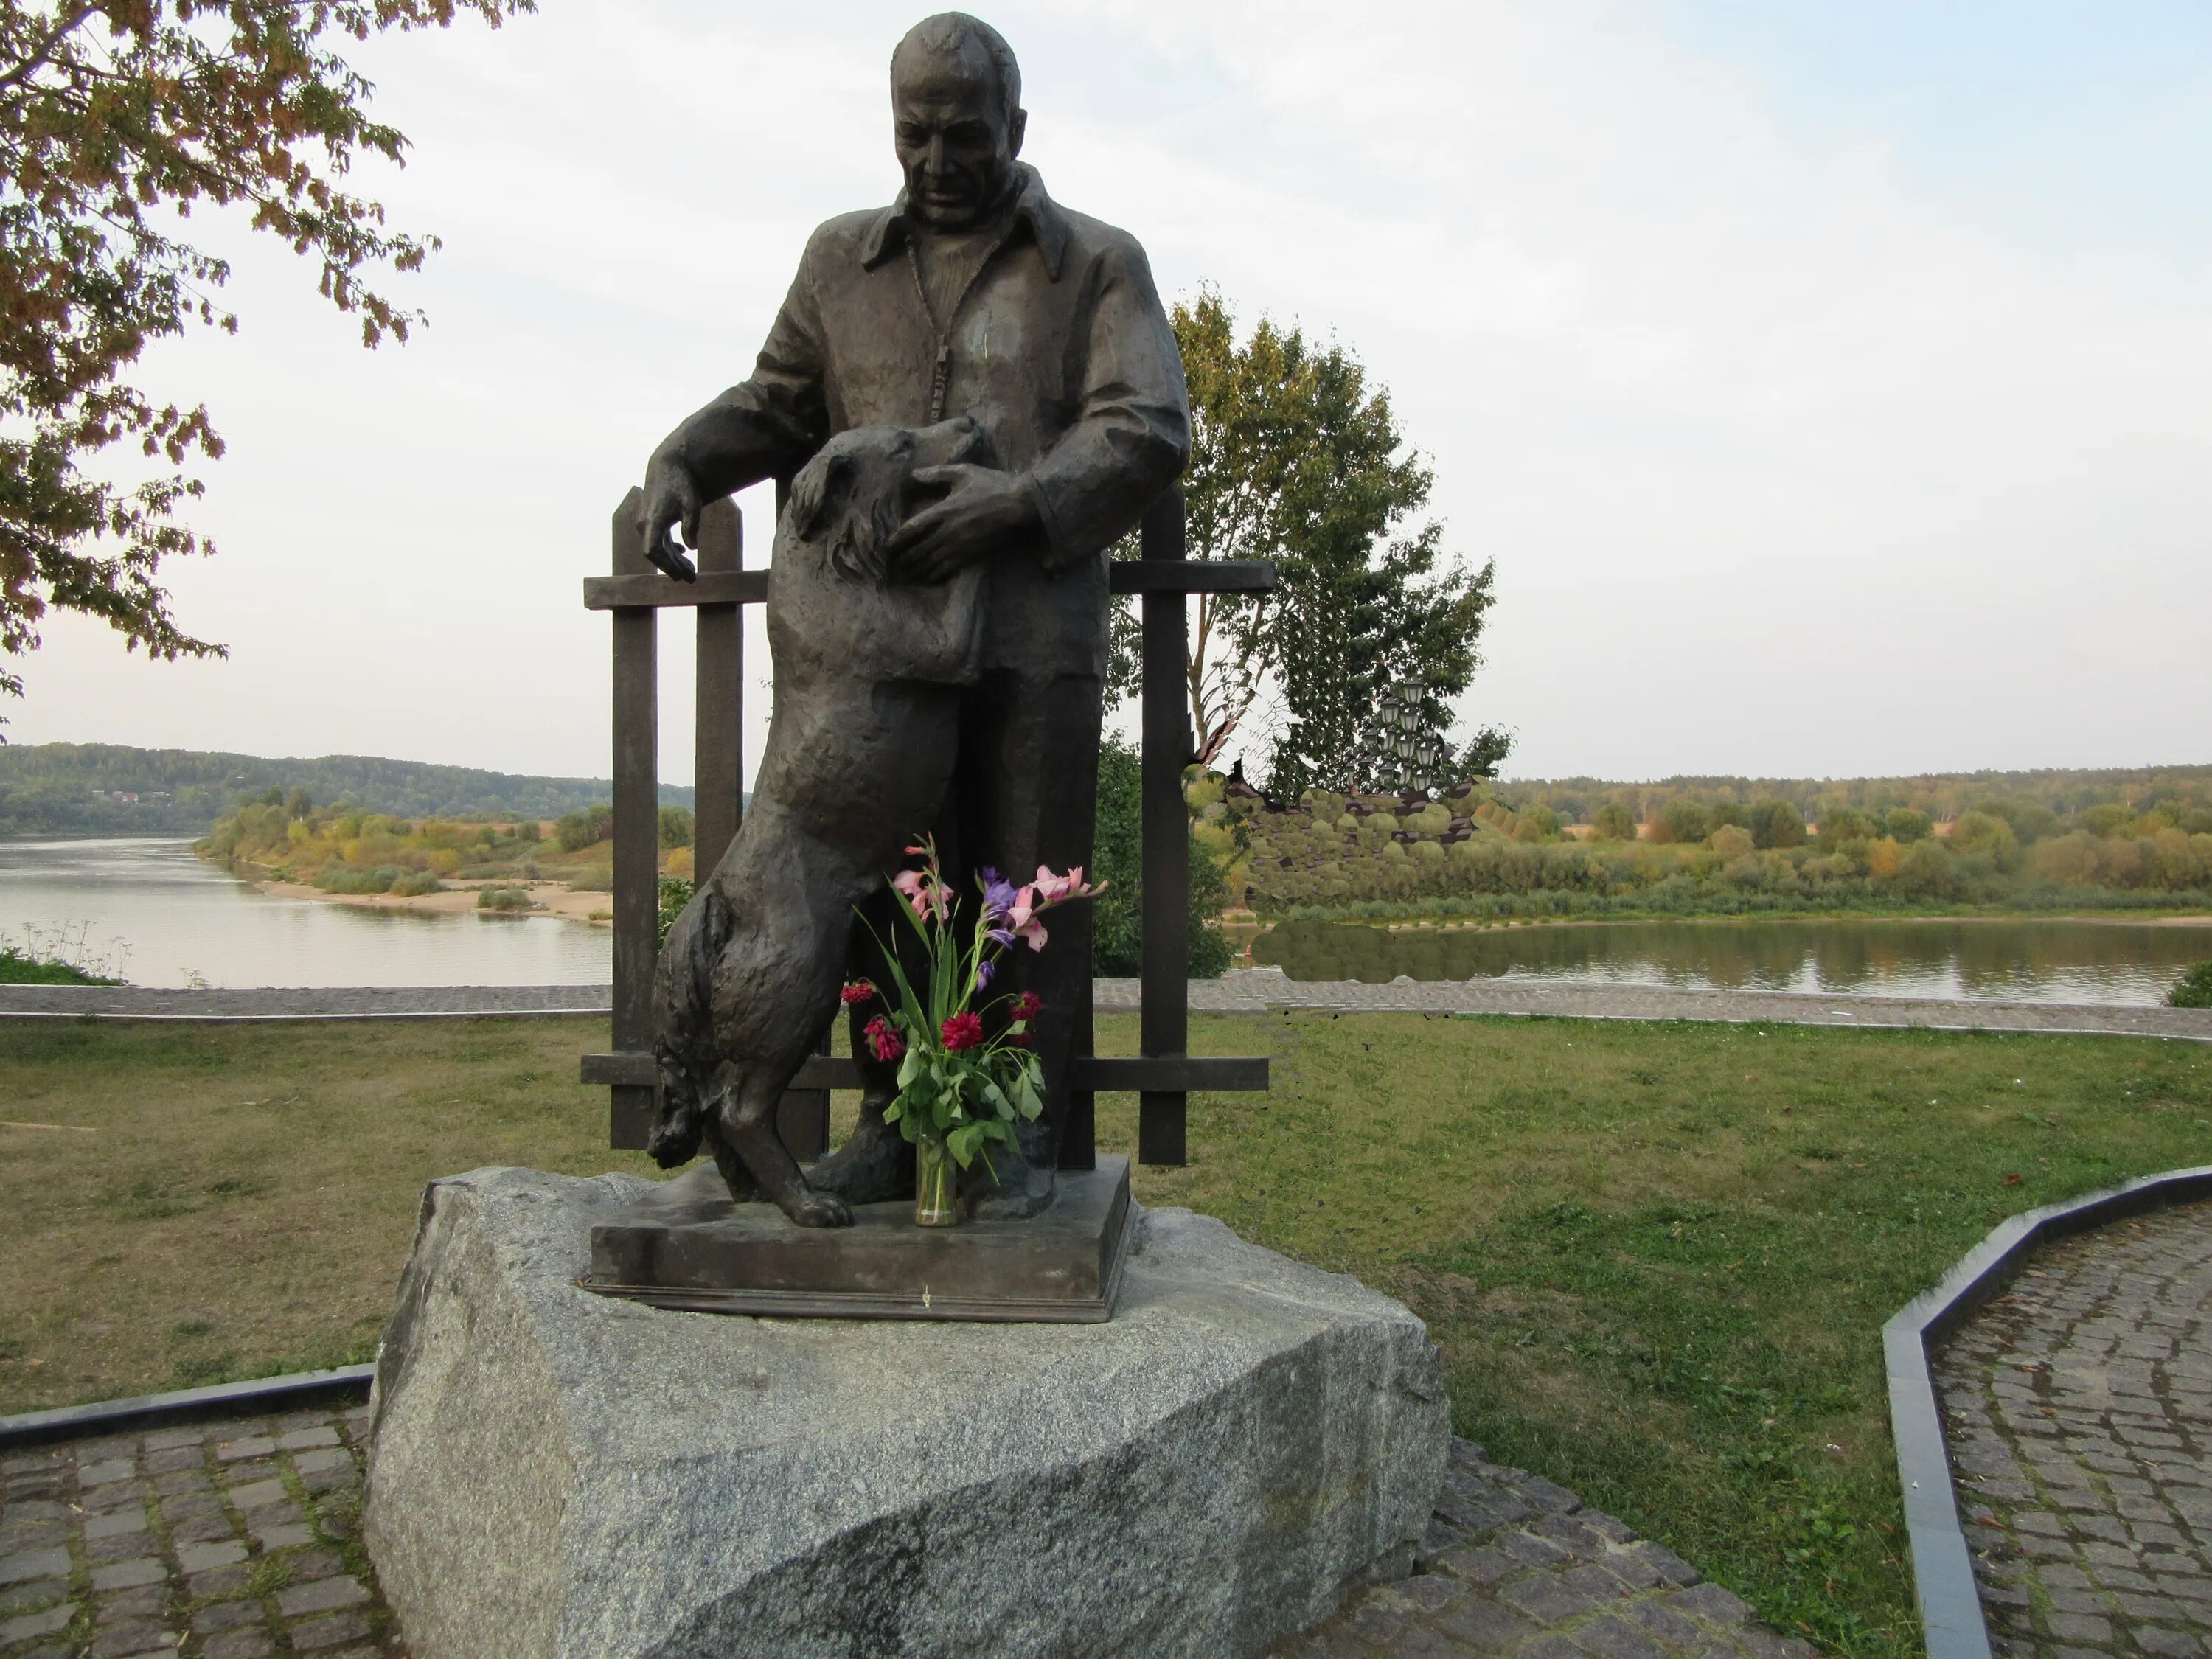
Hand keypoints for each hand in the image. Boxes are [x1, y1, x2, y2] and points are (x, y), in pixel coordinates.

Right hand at [641, 459, 701, 582]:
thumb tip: (692, 548)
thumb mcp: (692, 504)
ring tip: (691, 569)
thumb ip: (691, 526)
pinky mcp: (648, 519)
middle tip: (692, 578)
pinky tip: (684, 552)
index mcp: (652, 520)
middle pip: (656, 553)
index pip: (652, 551)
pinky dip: (669, 548)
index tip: (680, 575)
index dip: (665, 565)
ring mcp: (644, 521)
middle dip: (673, 567)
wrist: (669, 465)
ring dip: (673, 559)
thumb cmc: (682, 483)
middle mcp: (643, 523)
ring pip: (656, 548)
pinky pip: (656, 539)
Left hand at [886, 464, 1039, 583]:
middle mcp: (948, 530)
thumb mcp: (963, 472)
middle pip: (919, 549)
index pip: (913, 528)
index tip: (887, 547)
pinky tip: (929, 578)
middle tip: (893, 566)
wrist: (1020, 504)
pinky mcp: (973, 554)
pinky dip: (936, 575)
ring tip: (907, 575)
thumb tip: (914, 474)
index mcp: (943, 509)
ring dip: (917, 570)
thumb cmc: (992, 484)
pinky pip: (949, 568)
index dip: (898, 539)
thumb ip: (937, 474)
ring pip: (932, 562)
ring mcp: (960, 544)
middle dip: (904, 559)